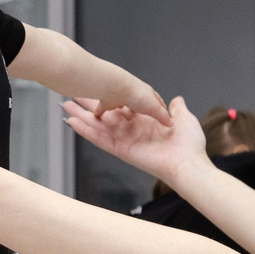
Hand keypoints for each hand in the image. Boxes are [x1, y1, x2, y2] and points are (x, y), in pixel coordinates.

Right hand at [62, 91, 209, 186]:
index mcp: (145, 123)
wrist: (188, 163)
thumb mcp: (183, 119)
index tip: (95, 90)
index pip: (121, 109)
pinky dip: (86, 131)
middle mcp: (132, 132)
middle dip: (87, 107)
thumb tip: (176, 100)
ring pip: (98, 127)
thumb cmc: (189, 145)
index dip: (107, 100)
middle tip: (71, 96)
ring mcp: (125, 141)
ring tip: (65, 106)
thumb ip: (176, 110)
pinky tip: (72, 122)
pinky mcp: (121, 150)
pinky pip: (100, 139)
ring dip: (81, 117)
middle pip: (104, 117)